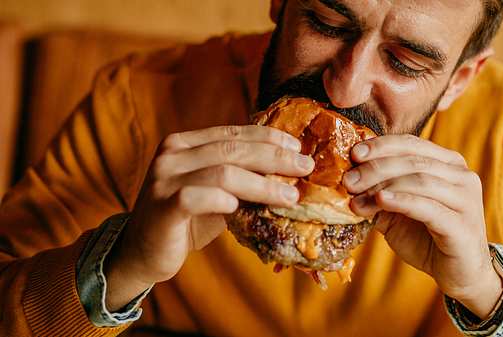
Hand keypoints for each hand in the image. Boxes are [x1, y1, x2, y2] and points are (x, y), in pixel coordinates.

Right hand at [104, 125, 313, 310]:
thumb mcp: (215, 193)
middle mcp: (172, 154)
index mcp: (184, 144)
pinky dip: (223, 201)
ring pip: (222, 172)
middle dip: (275, 157)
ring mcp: (164, 179)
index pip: (233, 134)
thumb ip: (239, 178)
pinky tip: (241, 208)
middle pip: (232, 150)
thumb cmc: (185, 220)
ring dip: (262, 184)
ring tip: (290, 195)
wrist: (142, 251)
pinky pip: (197, 198)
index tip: (297, 147)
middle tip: (305, 167)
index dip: (268, 137)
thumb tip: (288, 173)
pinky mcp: (162, 206)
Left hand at [343, 134, 501, 318]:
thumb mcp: (397, 211)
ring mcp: (466, 200)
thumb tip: (347, 178)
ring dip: (382, 187)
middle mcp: (462, 176)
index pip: (411, 144)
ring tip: (356, 198)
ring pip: (419, 181)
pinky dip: (402, 201)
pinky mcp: (463, 226)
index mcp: (448, 164)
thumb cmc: (427, 238)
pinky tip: (380, 201)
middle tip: (348, 181)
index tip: (354, 154)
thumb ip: (378, 193)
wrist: (460, 274)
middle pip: (412, 161)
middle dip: (375, 168)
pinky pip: (428, 208)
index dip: (381, 146)